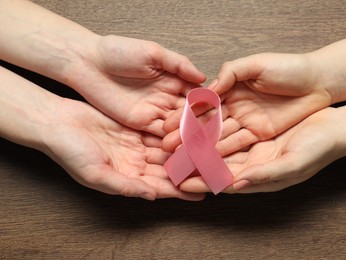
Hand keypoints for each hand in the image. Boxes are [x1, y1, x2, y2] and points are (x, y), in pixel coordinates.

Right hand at [41, 97, 203, 200]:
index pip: (160, 187)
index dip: (181, 190)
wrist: (57, 123)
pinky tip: (191, 128)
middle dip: (190, 170)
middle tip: (213, 169)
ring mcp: (138, 145)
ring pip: (169, 149)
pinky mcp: (137, 127)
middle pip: (169, 169)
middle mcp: (136, 163)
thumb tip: (152, 196)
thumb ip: (125, 186)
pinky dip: (176, 131)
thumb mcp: (96, 173)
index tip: (202, 192)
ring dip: (187, 149)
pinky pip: (160, 130)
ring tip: (208, 148)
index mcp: (128, 178)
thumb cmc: (70, 151)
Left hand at [65, 35, 205, 135]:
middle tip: (211, 140)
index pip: (197, 96)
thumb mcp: (152, 52)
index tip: (219, 117)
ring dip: (188, 137)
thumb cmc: (119, 51)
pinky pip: (160, 135)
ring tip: (199, 148)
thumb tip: (203, 78)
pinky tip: (182, 149)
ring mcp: (156, 111)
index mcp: (175, 80)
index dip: (208, 106)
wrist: (89, 63)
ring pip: (178, 127)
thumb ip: (178, 64)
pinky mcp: (142, 122)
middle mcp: (169, 98)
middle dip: (200, 127)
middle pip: (190, 115)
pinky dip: (171, 142)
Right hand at [162, 53, 330, 153]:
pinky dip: (223, 152)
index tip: (166, 129)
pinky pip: (238, 144)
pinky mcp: (260, 134)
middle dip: (186, 138)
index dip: (184, 118)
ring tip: (182, 160)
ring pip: (219, 137)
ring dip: (201, 148)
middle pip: (206, 125)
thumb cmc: (289, 68)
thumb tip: (208, 89)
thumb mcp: (256, 65)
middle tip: (167, 151)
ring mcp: (247, 122)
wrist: (318, 81)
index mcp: (230, 89)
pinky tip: (207, 160)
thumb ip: (231, 73)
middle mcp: (235, 107)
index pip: (201, 106)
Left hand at [178, 107, 341, 192]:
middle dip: (192, 163)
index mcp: (257, 176)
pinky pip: (228, 127)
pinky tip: (198, 120)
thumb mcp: (293, 164)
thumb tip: (236, 185)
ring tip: (176, 141)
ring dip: (197, 143)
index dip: (202, 183)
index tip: (181, 183)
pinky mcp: (252, 127)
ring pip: (217, 145)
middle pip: (214, 164)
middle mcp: (249, 162)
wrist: (333, 127)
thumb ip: (265, 175)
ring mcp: (250, 145)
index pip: (223, 182)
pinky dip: (213, 125)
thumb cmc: (318, 149)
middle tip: (168, 161)